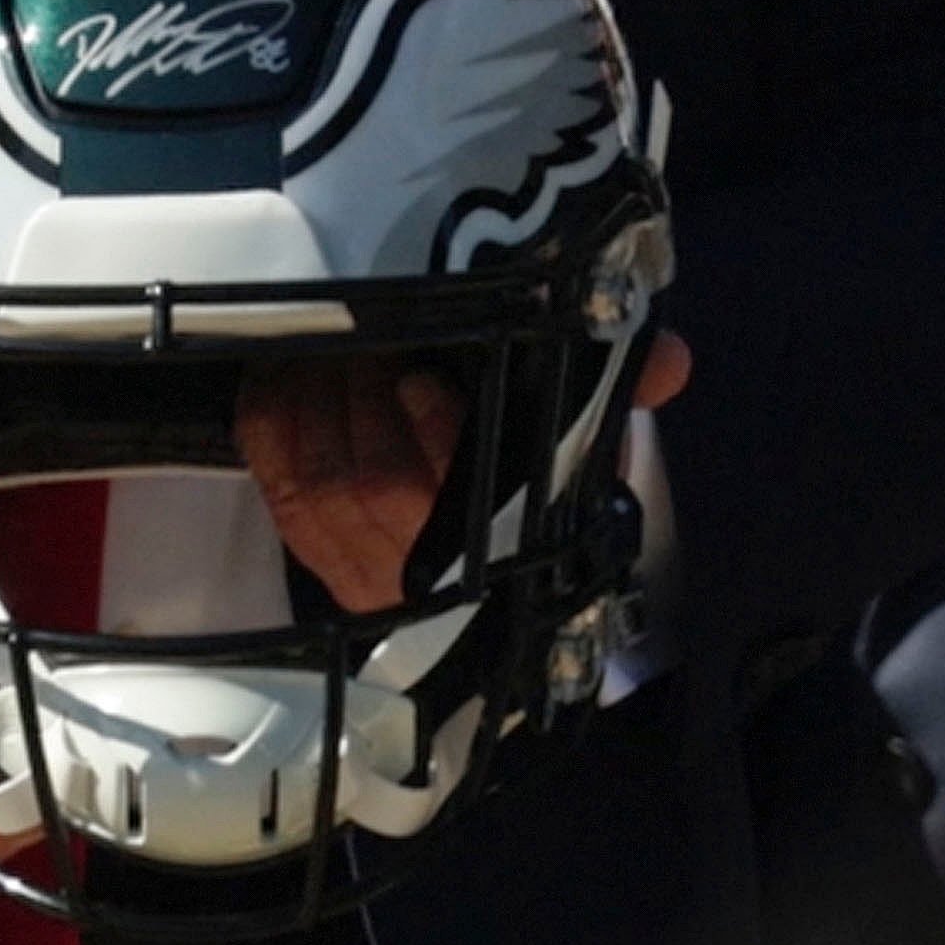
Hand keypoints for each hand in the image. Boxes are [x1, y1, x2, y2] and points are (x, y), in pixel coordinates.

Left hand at [235, 330, 691, 614]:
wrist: (463, 612)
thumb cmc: (519, 510)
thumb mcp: (575, 460)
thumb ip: (616, 401)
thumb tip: (671, 359)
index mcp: (501, 541)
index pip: (469, 503)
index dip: (435, 437)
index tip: (422, 379)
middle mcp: (426, 572)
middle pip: (377, 482)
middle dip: (363, 393)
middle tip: (366, 331)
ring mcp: (361, 570)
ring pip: (324, 481)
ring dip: (317, 401)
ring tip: (328, 344)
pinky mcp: (311, 552)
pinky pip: (278, 485)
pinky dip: (273, 424)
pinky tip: (281, 377)